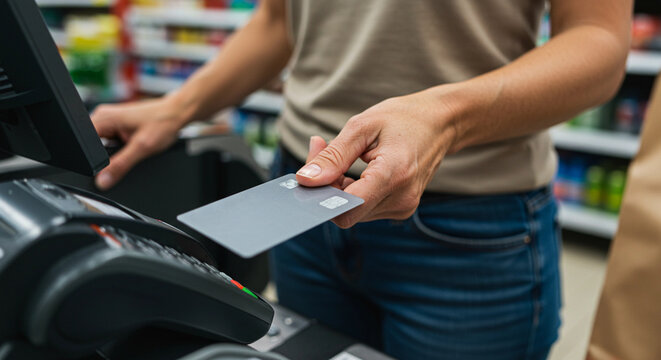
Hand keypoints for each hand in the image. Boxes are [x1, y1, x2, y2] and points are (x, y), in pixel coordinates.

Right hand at [91, 97, 186, 189]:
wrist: (177, 114)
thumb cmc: (163, 123)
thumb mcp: (142, 148)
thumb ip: (120, 165)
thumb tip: (103, 180)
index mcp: (103, 117)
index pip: (83, 143)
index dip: (92, 159)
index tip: (110, 164)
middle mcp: (103, 116)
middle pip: (91, 146)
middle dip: (106, 155)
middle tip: (127, 151)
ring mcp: (110, 120)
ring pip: (101, 146)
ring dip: (115, 151)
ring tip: (132, 144)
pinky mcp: (116, 125)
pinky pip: (110, 142)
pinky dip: (120, 148)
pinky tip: (131, 144)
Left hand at [296, 89, 457, 227]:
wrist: (440, 123)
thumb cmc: (403, 118)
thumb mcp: (362, 126)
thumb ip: (333, 156)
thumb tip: (306, 180)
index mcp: (393, 175)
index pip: (346, 209)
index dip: (322, 196)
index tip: (309, 175)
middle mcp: (401, 199)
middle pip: (346, 211)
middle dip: (328, 187)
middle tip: (322, 150)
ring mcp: (404, 207)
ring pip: (353, 212)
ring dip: (339, 189)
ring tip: (346, 157)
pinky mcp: (402, 209)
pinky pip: (364, 209)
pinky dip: (353, 192)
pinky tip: (357, 170)